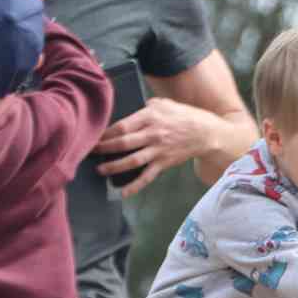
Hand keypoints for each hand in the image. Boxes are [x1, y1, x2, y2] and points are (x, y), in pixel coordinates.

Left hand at [92, 97, 221, 197]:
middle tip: (89, 151)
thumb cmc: (186, 116)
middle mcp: (153, 134)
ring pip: (131, 161)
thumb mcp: (166, 104)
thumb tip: (132, 110)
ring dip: (113, 166)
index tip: (93, 135)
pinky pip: (147, 177)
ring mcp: (158, 150)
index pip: (122, 126)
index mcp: (150, 117)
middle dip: (103, 148)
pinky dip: (135, 186)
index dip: (105, 132)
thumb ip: (147, 106)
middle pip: (122, 143)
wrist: (208, 133)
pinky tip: (123, 193)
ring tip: (100, 170)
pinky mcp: (164, 163)